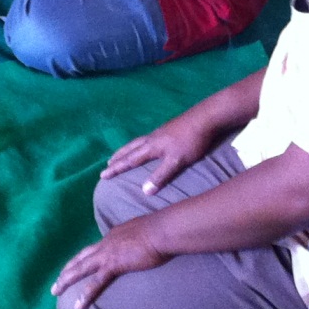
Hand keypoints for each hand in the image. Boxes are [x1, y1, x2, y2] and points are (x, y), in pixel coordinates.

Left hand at [52, 215, 168, 308]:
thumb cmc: (162, 231)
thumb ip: (142, 239)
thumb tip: (146, 243)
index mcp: (114, 235)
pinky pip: (95, 283)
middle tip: (57, 281)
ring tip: (55, 291)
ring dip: (66, 280)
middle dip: (67, 269)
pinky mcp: (114, 264)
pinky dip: (86, 295)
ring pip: (80, 268)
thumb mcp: (147, 233)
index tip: (77, 265)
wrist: (164, 230)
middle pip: (81, 257)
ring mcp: (108, 253)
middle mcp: (106, 242)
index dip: (84, 258)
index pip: (95, 248)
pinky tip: (78, 307)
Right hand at [102, 117, 218, 192]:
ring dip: (126, 149)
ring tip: (119, 154)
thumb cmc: (191, 141)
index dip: (116, 168)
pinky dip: (137, 144)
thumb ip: (161, 175)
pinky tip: (143, 145)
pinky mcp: (167, 129)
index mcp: (151, 147)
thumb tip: (144, 191)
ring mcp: (159, 132)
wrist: (205, 118)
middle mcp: (151, 138)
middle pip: (130, 149)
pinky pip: (145, 138)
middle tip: (106, 165)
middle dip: (118, 158)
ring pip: (137, 142)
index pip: (130, 160)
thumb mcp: (177, 161)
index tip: (102, 175)